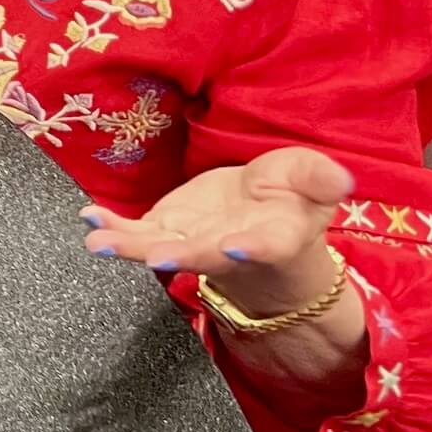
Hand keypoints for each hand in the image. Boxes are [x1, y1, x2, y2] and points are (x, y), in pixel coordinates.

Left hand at [81, 147, 354, 315]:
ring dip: (130, 246)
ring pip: (160, 248)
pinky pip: (136, 234)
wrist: (262, 223)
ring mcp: (192, 242)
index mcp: (274, 236)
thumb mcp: (310, 181)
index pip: (267, 245)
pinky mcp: (165, 230)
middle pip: (205, 255)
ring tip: (100, 242)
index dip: (253, 249)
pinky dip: (112, 228)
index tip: (237, 247)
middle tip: (155, 255)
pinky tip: (90, 219)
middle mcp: (228, 247)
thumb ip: (318, 177)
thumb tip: (341, 176)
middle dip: (180, 255)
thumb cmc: (289, 200)